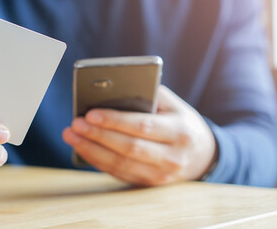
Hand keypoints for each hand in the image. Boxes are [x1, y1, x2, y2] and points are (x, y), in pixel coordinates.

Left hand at [63, 85, 216, 185]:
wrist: (203, 155)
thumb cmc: (181, 122)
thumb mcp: (173, 105)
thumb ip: (148, 96)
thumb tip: (110, 92)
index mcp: (179, 132)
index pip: (142, 126)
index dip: (114, 121)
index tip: (90, 113)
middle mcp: (172, 157)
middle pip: (128, 148)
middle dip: (97, 135)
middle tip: (75, 124)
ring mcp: (161, 175)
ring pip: (121, 165)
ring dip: (92, 150)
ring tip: (72, 136)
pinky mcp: (149, 184)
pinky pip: (119, 173)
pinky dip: (98, 161)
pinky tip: (83, 148)